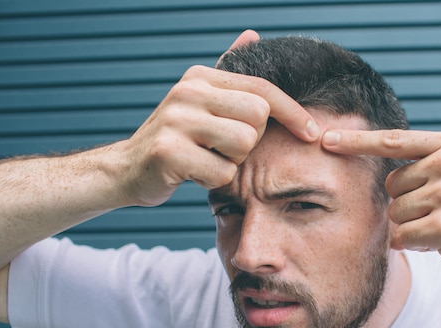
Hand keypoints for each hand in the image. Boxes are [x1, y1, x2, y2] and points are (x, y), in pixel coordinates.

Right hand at [119, 31, 319, 206]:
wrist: (128, 168)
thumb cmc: (177, 138)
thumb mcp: (200, 100)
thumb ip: (228, 72)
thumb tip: (253, 35)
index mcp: (200, 77)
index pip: (263, 88)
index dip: (293, 111)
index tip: (312, 131)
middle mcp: (188, 91)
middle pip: (258, 116)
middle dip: (250, 140)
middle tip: (222, 147)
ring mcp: (176, 120)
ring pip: (243, 144)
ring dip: (232, 161)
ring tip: (207, 158)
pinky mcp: (169, 152)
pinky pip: (222, 172)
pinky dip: (214, 180)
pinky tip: (193, 173)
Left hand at [322, 129, 440, 282]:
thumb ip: (434, 163)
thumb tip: (387, 177)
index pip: (393, 140)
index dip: (356, 141)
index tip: (324, 138)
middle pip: (391, 186)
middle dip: (408, 205)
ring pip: (396, 214)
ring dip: (415, 227)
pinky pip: (403, 237)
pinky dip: (417, 245)